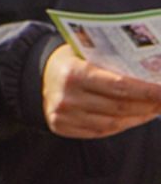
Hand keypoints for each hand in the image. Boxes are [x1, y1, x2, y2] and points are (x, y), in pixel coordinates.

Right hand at [42, 45, 160, 138]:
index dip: (147, 91)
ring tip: (154, 109)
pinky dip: (122, 126)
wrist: (35, 75)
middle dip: (149, 105)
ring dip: (139, 117)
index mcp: (74, 73)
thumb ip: (112, 62)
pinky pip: (100, 131)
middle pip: (120, 107)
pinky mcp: (62, 127)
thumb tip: (152, 73)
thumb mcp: (85, 53)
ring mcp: (64, 114)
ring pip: (114, 123)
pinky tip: (134, 117)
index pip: (120, 85)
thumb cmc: (70, 60)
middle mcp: (67, 96)